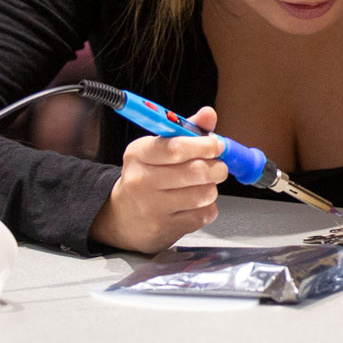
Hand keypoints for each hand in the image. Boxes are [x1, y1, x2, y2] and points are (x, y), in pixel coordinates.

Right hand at [89, 107, 228, 253]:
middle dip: (217, 167)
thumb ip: (187, 130)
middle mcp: (141, 180)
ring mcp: (151, 207)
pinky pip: (203, 214)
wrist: (122, 216)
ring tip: (203, 186)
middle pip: (195, 171)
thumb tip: (209, 114)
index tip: (218, 145)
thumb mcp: (159, 148)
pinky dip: (207, 208)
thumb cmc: (147, 176)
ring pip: (203, 194)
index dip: (204, 145)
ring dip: (212, 188)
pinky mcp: (164, 228)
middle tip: (219, 166)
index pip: (176, 148)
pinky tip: (194, 204)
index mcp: (139, 154)